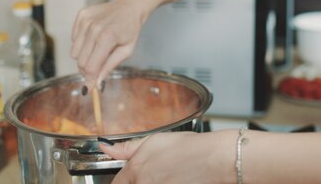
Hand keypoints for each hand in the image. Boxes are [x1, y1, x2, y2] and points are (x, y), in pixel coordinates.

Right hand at [70, 0, 145, 86]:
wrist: (130, 6)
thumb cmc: (130, 29)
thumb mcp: (126, 50)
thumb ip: (110, 66)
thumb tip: (97, 84)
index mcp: (107, 37)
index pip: (91, 66)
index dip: (90, 79)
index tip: (90, 88)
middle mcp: (94, 28)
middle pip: (80, 61)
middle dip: (87, 69)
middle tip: (97, 67)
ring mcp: (86, 20)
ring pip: (74, 52)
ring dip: (84, 55)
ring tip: (98, 48)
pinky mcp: (81, 15)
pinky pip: (74, 38)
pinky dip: (82, 42)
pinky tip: (94, 36)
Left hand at [101, 131, 235, 183]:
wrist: (214, 160)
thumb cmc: (188, 148)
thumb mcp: (153, 141)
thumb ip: (126, 147)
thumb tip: (106, 147)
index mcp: (136, 173)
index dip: (122, 179)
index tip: (128, 177)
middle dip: (138, 180)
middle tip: (155, 172)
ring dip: (152, 181)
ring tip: (167, 174)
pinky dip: (165, 183)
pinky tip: (175, 179)